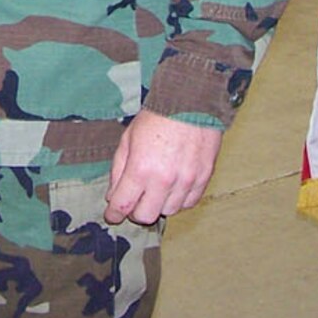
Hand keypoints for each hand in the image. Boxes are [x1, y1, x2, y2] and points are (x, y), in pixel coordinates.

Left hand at [104, 110, 222, 224]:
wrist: (191, 101)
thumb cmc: (156, 118)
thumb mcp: (128, 139)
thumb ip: (119, 170)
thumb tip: (114, 196)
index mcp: (140, 169)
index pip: (123, 205)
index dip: (114, 214)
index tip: (113, 215)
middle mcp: (164, 180)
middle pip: (146, 216)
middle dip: (136, 212)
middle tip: (134, 201)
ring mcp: (186, 181)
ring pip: (169, 211)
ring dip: (159, 204)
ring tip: (156, 188)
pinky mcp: (204, 178)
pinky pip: (189, 203)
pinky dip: (179, 199)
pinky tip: (173, 187)